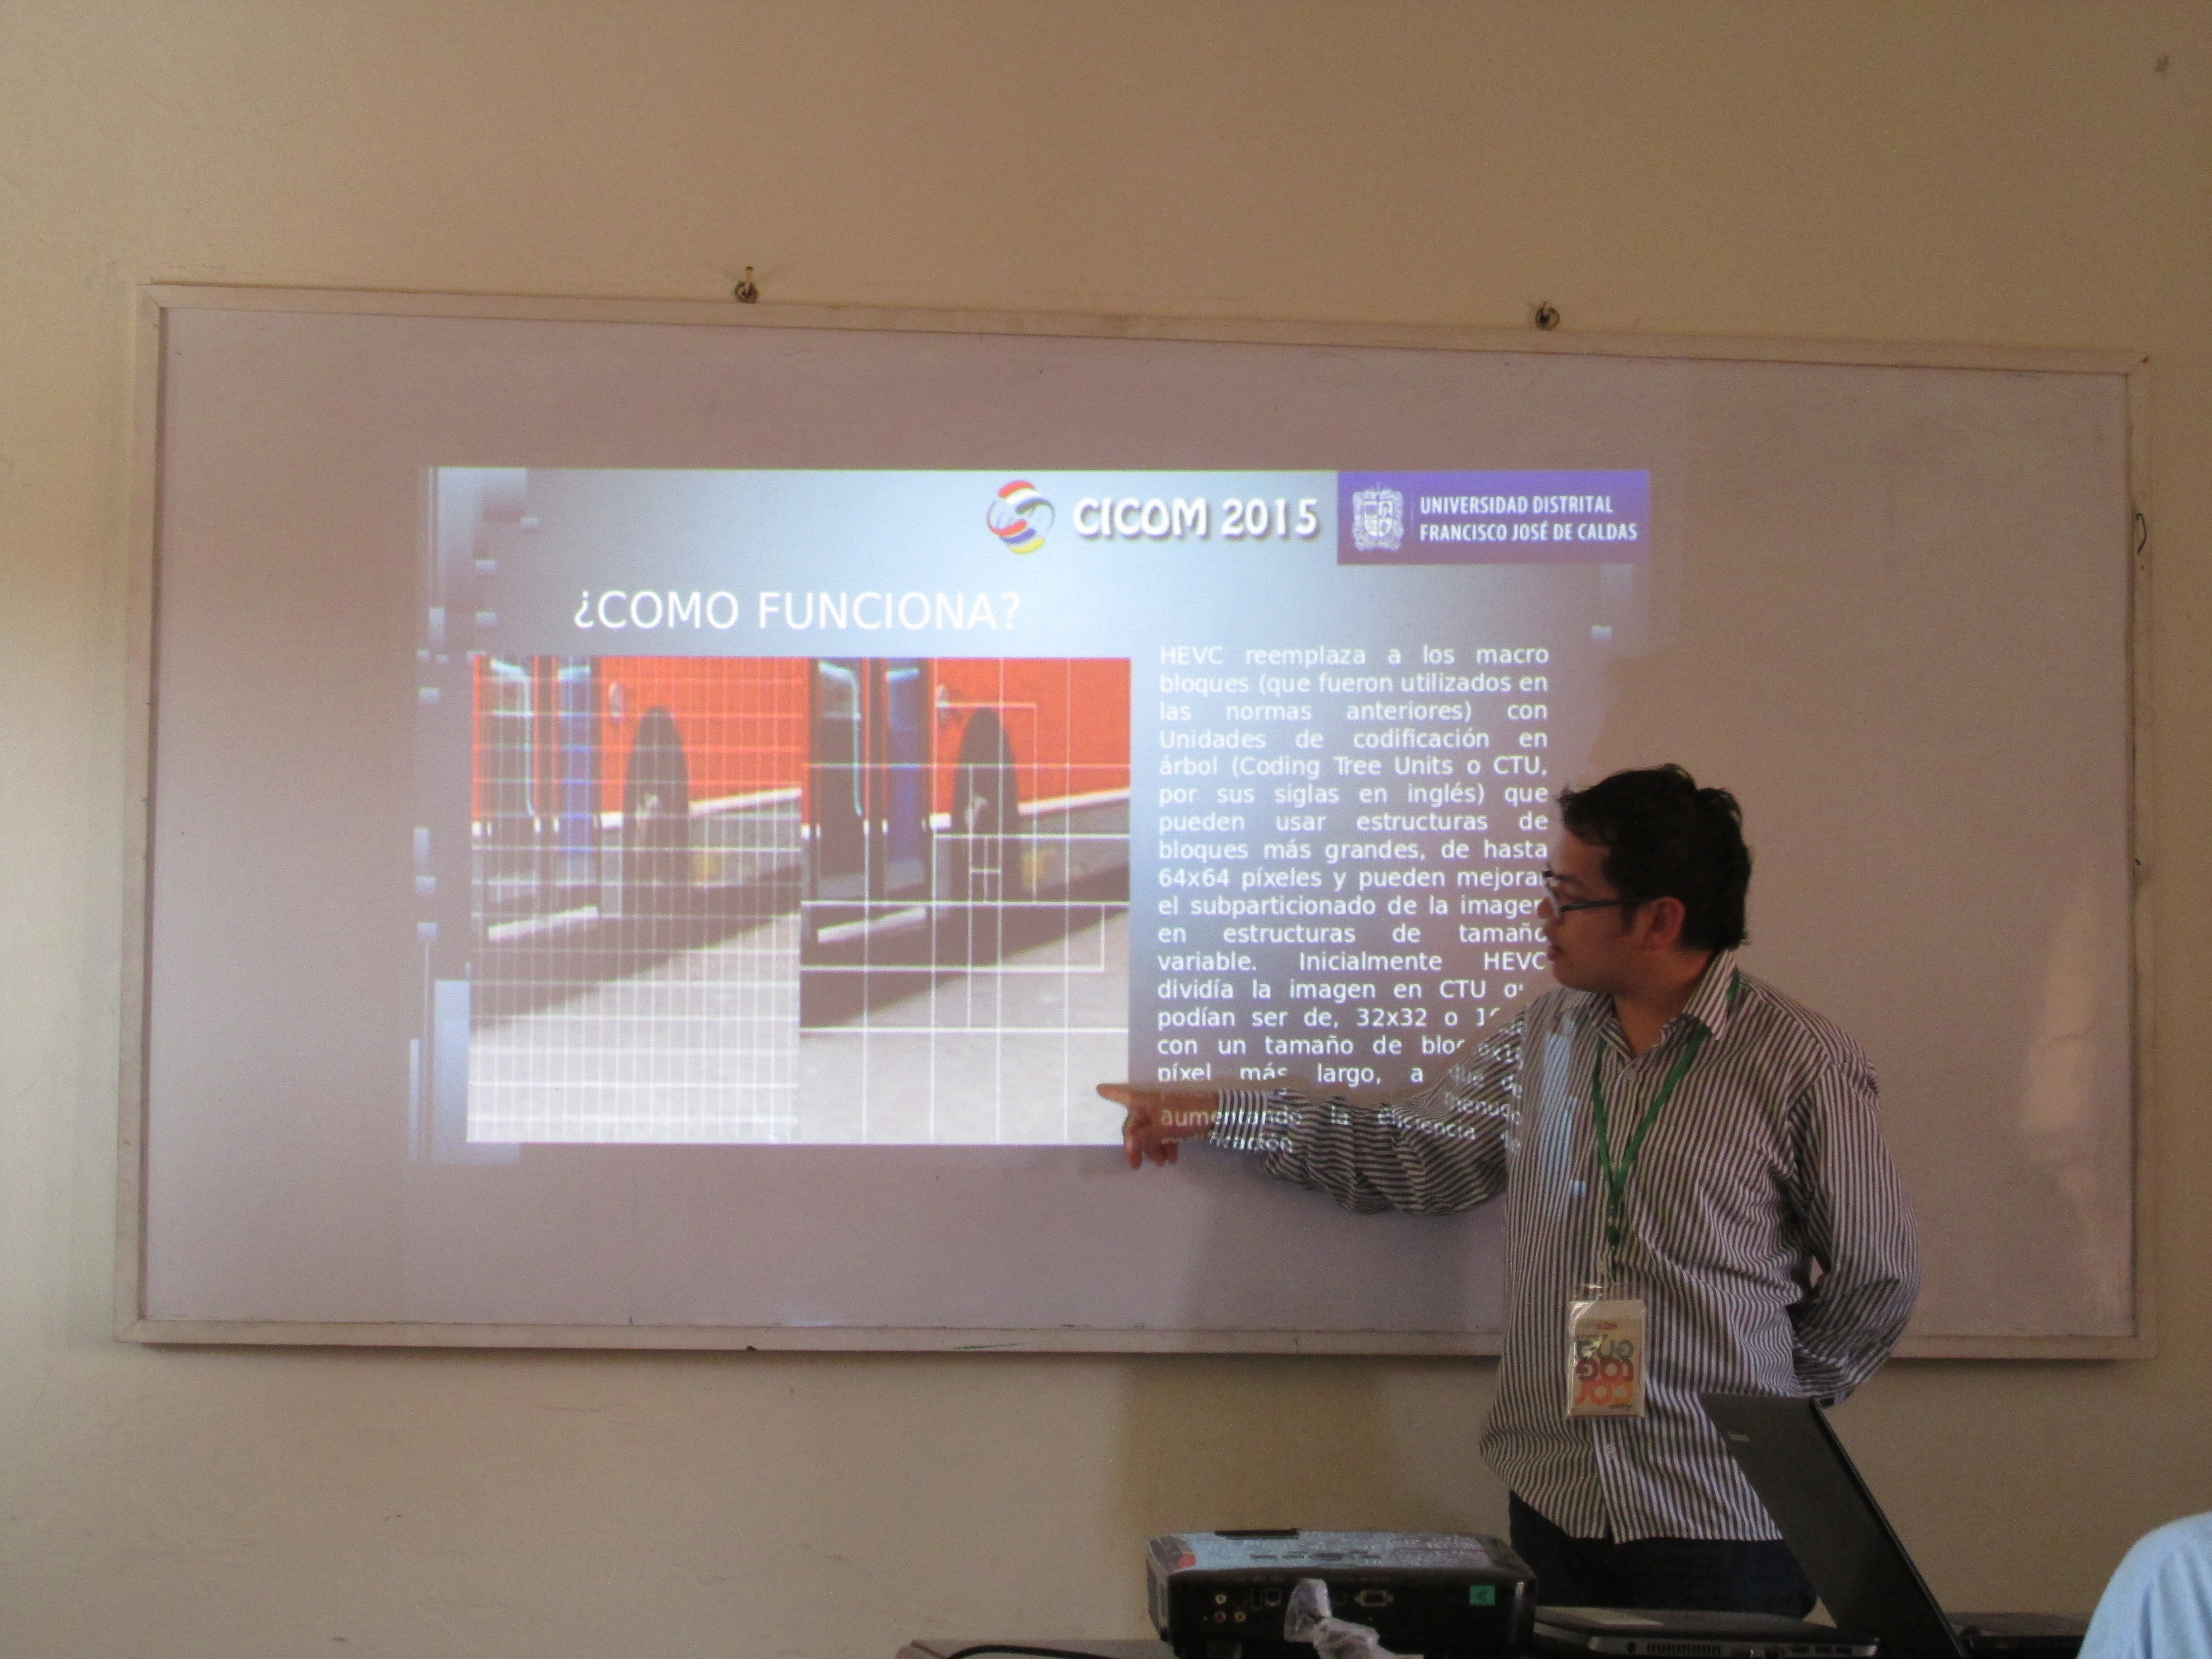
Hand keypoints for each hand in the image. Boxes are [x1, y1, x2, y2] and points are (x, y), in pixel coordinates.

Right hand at [1097, 1083, 1218, 1168]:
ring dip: (1154, 1148)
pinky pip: (1164, 1133)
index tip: (1097, 1088)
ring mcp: (1164, 1112)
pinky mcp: (1176, 1119)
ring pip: (1151, 1132)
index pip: (1123, 1096)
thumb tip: (1128, 1146)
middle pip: (1137, 1125)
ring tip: (1163, 1164)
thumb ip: (1143, 1138)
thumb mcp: (1161, 1128)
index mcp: (1144, 1101)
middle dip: (1138, 1145)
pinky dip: (1166, 1145)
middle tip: (1137, 1165)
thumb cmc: (1184, 1116)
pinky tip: (1173, 1158)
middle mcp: (1152, 1105)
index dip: (1111, 1093)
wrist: (1216, 1114)